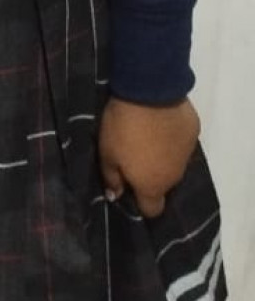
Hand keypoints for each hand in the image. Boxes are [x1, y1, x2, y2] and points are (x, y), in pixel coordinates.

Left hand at [98, 96, 199, 217]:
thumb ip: (112, 178)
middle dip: (151, 175)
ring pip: (174, 163)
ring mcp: (187, 153)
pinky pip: (181, 141)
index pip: (152, 210)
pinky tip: (161, 121)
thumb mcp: (107, 152)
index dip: (140, 201)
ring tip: (148, 136)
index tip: (130, 186)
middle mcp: (174, 176)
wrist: (150, 90)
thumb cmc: (124, 126)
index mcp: (153, 185)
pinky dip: (172, 136)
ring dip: (163, 156)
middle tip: (135, 155)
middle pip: (163, 185)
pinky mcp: (194, 131)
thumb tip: (116, 195)